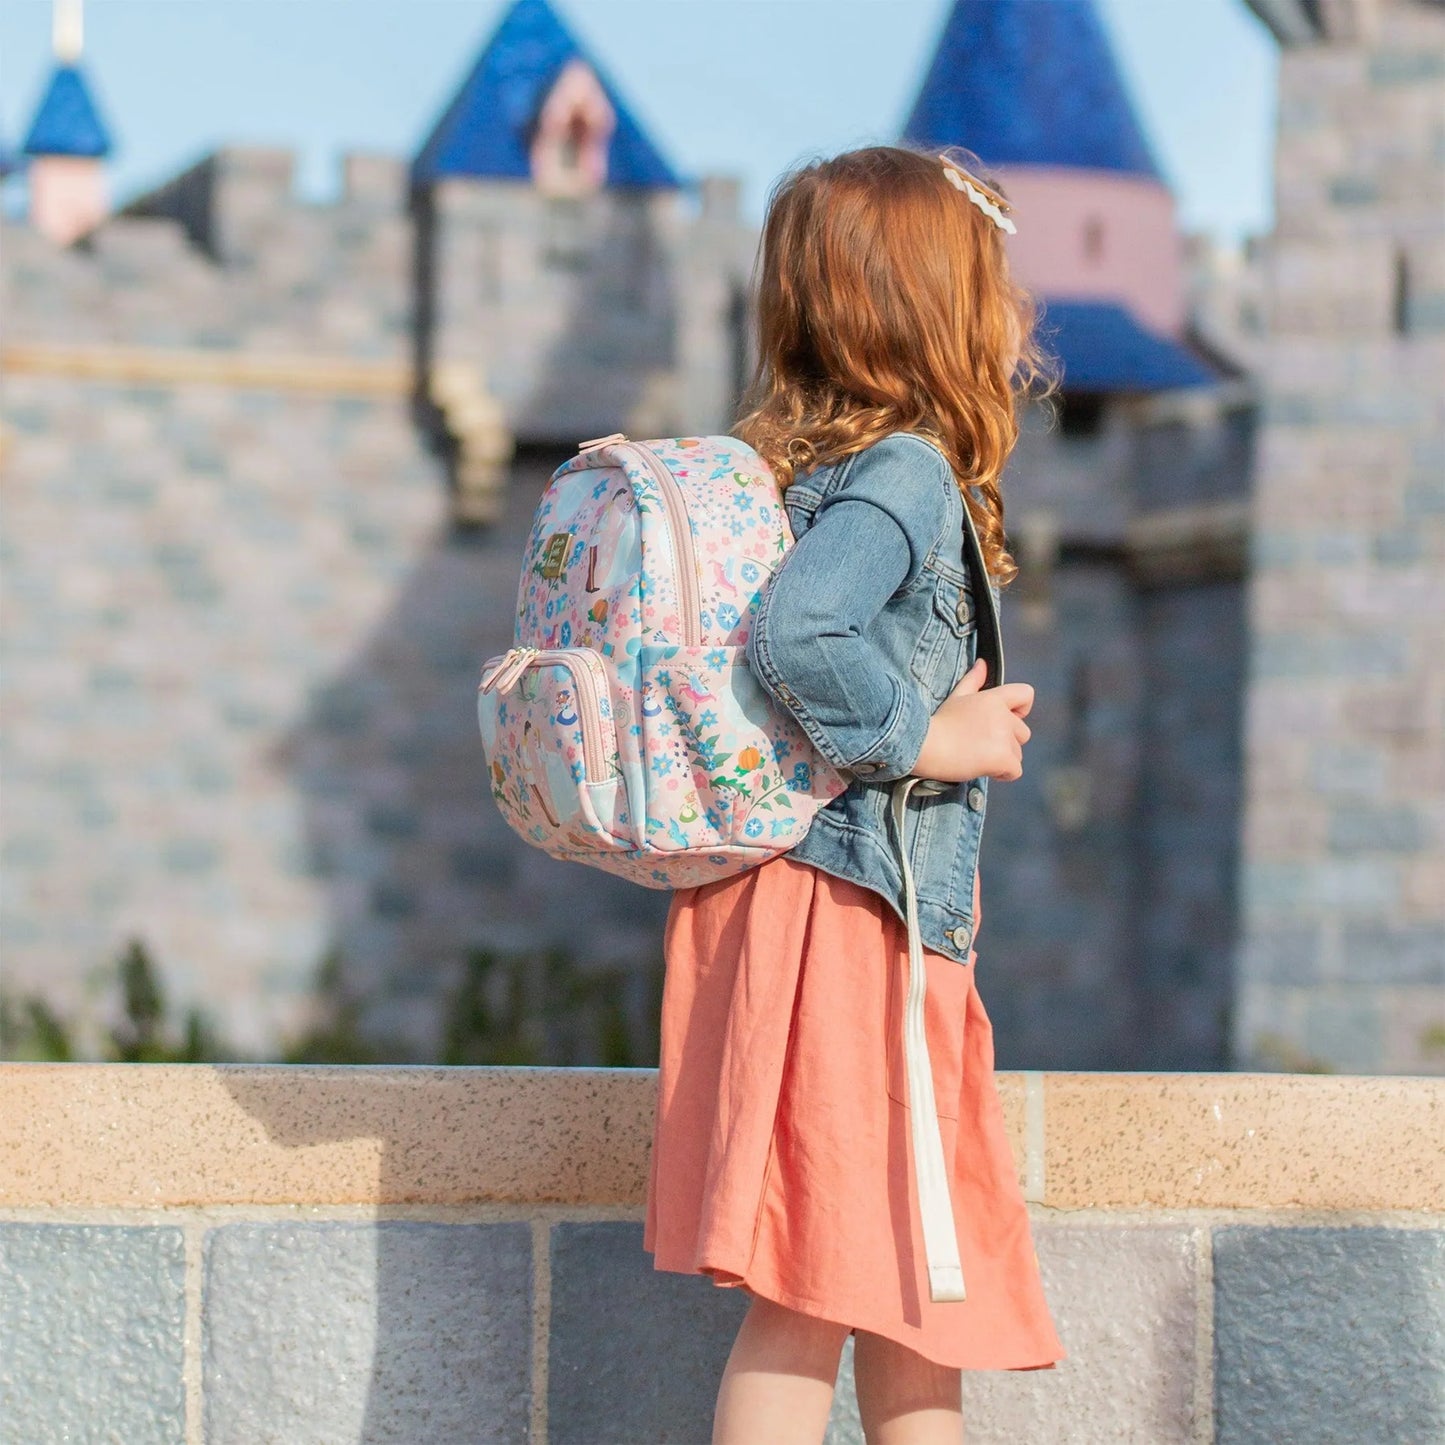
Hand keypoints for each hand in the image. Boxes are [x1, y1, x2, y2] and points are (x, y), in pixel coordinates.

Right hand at [909, 658, 1033, 782]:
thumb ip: (973, 680)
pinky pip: (1015, 771)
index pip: (1026, 694)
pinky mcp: (1002, 758)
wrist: (923, 745)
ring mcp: (1004, 737)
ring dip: (1002, 759)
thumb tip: (982, 663)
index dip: (1021, 709)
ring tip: (975, 756)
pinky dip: (1002, 774)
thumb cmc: (938, 722)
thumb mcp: (956, 697)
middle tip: (979, 745)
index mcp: (993, 698)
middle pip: (1023, 733)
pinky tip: (981, 768)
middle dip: (1007, 742)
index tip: (1005, 720)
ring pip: (1018, 753)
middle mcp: (1003, 716)